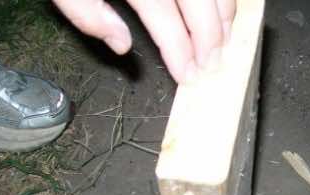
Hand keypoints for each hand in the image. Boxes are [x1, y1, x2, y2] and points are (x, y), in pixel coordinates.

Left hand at [52, 0, 235, 82]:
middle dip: (210, 37)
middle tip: (211, 64)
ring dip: (224, 11)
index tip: (187, 73)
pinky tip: (222, 4)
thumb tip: (121, 43)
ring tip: (224, 39)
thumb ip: (86, 12)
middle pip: (198, 0)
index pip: (165, 18)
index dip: (180, 50)